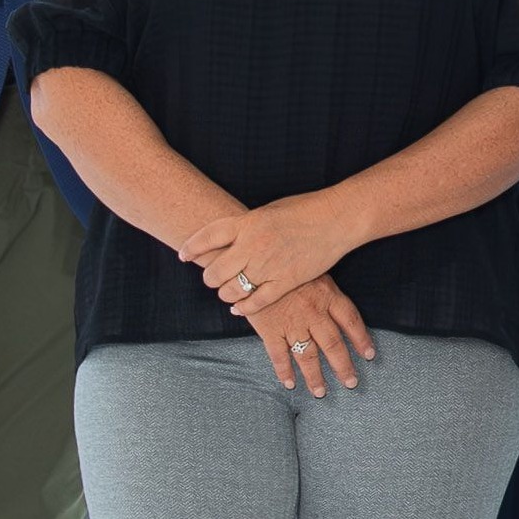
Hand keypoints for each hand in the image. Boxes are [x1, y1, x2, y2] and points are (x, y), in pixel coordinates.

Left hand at [182, 193, 359, 319]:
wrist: (335, 219)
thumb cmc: (304, 210)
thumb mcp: (267, 211)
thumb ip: (247, 227)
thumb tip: (231, 241)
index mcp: (246, 223)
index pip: (206, 237)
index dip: (191, 248)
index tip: (182, 255)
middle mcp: (252, 245)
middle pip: (216, 271)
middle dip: (210, 278)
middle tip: (211, 280)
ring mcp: (268, 265)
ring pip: (232, 290)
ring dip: (225, 294)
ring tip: (227, 293)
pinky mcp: (286, 281)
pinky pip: (257, 302)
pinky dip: (244, 308)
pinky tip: (239, 308)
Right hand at [243, 273, 375, 393]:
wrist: (252, 261)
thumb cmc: (285, 261)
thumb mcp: (312, 269)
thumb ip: (324, 289)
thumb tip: (337, 307)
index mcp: (327, 296)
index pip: (351, 321)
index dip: (361, 339)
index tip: (369, 355)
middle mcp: (314, 313)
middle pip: (333, 345)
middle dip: (343, 366)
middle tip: (351, 383)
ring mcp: (292, 323)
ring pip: (308, 355)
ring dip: (315, 376)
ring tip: (320, 392)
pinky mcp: (270, 329)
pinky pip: (279, 355)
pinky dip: (284, 371)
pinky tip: (289, 383)